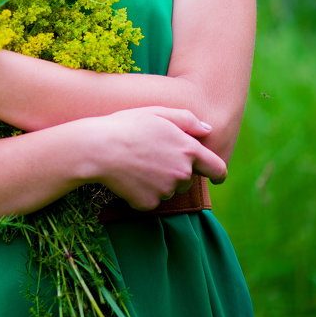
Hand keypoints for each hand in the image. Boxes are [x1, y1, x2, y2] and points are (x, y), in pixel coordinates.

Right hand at [83, 106, 226, 209]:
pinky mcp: (149, 203)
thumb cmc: (125, 126)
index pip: (217, 168)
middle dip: (174, 171)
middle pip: (187, 179)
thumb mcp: (156, 113)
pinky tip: (126, 178)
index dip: (218, 173)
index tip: (216, 177)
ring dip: (157, 182)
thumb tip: (208, 129)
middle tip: (150, 157)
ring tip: (135, 164)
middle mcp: (182, 172)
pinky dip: (141, 193)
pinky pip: (150, 200)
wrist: (96, 148)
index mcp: (188, 149)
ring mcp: (166, 190)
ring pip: (168, 190)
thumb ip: (187, 120)